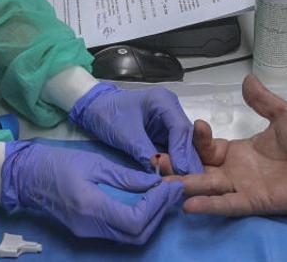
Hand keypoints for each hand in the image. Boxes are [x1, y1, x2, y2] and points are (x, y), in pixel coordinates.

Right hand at [1, 141, 182, 243]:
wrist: (27, 176)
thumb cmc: (57, 163)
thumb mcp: (94, 163)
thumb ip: (126, 176)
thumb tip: (155, 182)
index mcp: (91, 207)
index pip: (136, 219)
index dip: (158, 206)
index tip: (170, 187)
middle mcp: (91, 226)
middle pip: (137, 234)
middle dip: (160, 214)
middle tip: (173, 191)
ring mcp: (88, 232)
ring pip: (130, 237)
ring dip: (151, 219)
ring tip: (162, 195)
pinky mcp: (88, 230)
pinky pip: (119, 232)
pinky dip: (137, 220)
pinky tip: (145, 202)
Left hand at [69, 83, 202, 174]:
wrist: (94, 109)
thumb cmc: (106, 115)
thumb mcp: (125, 134)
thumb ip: (143, 152)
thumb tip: (159, 175)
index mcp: (163, 102)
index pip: (180, 128)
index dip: (183, 152)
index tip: (183, 172)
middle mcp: (171, 110)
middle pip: (186, 137)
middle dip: (188, 160)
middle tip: (192, 183)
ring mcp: (168, 121)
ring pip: (182, 144)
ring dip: (183, 163)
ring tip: (187, 184)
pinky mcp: (163, 132)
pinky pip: (172, 148)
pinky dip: (174, 162)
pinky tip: (176, 178)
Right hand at [174, 75, 286, 215]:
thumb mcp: (282, 114)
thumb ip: (262, 100)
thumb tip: (247, 79)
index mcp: (239, 152)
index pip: (207, 148)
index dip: (196, 140)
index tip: (195, 126)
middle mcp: (236, 171)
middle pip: (199, 169)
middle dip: (178, 166)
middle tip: (156, 161)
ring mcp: (242, 187)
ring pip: (207, 186)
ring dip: (185, 185)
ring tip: (163, 183)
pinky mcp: (253, 201)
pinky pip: (226, 204)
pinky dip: (208, 205)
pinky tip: (189, 204)